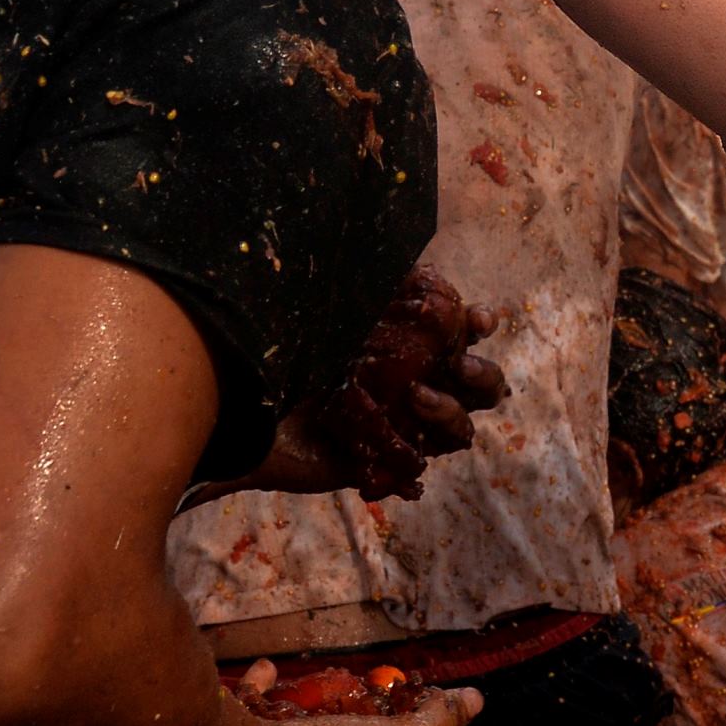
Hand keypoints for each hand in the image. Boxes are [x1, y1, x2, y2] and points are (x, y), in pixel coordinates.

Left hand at [248, 269, 509, 501]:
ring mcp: (405, 428)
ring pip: (461, 428)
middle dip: (482, 375)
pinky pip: (425, 460)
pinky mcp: (387, 460)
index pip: (462, 334)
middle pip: (481, 387)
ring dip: (451, 410)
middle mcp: (416, 387)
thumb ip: (374, 291)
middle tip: (459, 364)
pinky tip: (406, 432)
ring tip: (416, 397)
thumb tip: (413, 265)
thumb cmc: (284, 351)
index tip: (476, 318)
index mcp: (410, 348)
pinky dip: (422, 447)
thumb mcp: (333, 313)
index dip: (480, 326)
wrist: (243, 405)